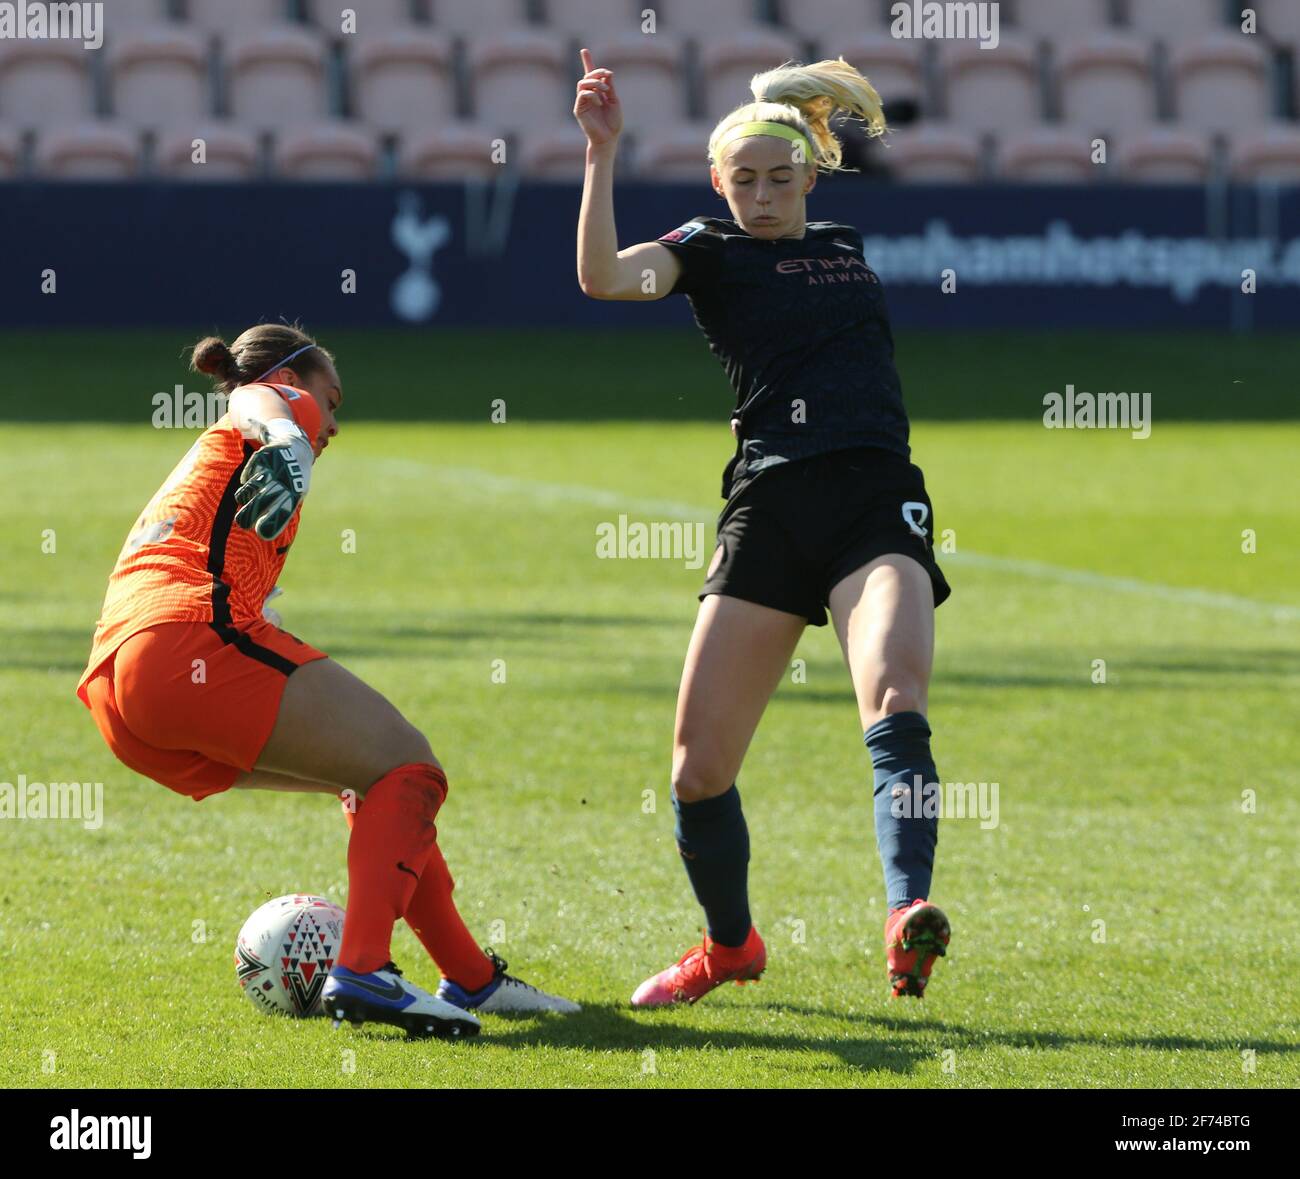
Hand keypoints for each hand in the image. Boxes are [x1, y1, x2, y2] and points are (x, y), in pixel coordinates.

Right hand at [234, 419, 312, 540]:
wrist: (295, 448)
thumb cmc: (294, 480)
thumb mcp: (294, 495)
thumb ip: (281, 511)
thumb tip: (264, 533)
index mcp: (296, 491)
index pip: (284, 510)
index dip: (273, 522)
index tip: (261, 533)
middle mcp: (285, 479)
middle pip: (264, 500)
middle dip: (250, 513)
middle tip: (241, 523)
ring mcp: (272, 467)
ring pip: (251, 487)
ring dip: (244, 497)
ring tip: (243, 500)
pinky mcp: (262, 457)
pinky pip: (248, 474)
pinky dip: (247, 480)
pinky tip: (250, 481)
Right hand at [574, 47, 621, 145]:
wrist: (609, 139)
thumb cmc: (613, 123)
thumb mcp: (615, 101)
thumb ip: (610, 88)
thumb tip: (607, 74)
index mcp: (597, 93)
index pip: (591, 75)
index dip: (587, 62)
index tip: (584, 50)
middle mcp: (588, 95)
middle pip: (587, 76)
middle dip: (598, 72)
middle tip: (608, 76)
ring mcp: (582, 102)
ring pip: (582, 82)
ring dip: (595, 82)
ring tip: (605, 90)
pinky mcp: (579, 109)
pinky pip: (582, 94)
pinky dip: (592, 94)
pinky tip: (600, 101)